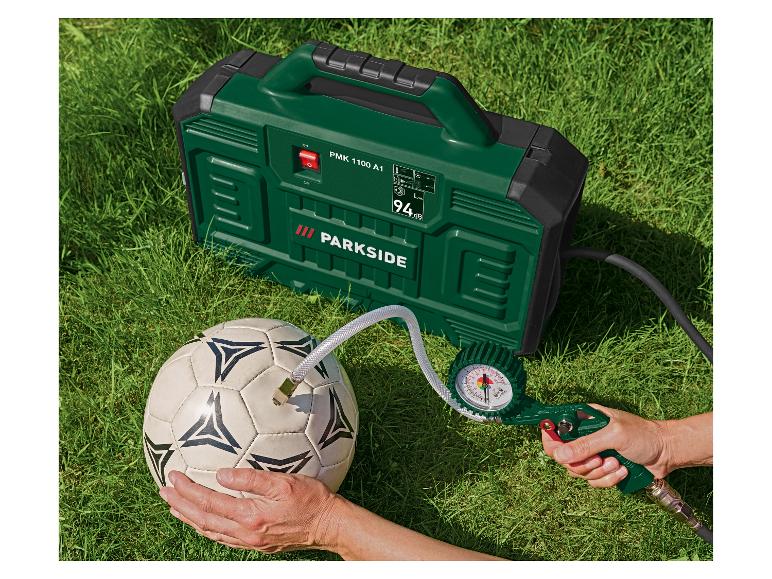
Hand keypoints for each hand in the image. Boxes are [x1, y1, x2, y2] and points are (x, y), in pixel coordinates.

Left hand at [159, 469, 339, 552]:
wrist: (329, 526)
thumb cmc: (311, 500)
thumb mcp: (283, 481)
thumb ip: (250, 478)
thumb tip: (221, 475)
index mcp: (250, 516)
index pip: (210, 502)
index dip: (188, 490)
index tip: (173, 477)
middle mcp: (245, 534)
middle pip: (204, 520)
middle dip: (181, 505)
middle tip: (163, 491)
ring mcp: (250, 542)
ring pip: (210, 531)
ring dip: (190, 518)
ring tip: (175, 507)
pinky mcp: (257, 544)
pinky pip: (223, 538)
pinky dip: (207, 527)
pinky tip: (203, 521)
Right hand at [540, 403, 670, 487]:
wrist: (667, 453)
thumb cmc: (643, 435)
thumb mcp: (614, 436)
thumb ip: (586, 444)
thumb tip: (559, 455)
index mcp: (584, 420)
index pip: (555, 430)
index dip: (552, 442)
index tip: (560, 453)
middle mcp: (585, 437)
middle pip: (564, 457)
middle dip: (584, 463)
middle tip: (600, 459)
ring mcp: (593, 454)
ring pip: (579, 472)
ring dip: (599, 472)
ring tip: (617, 463)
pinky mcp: (602, 470)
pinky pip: (593, 481)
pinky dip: (608, 480)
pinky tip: (622, 471)